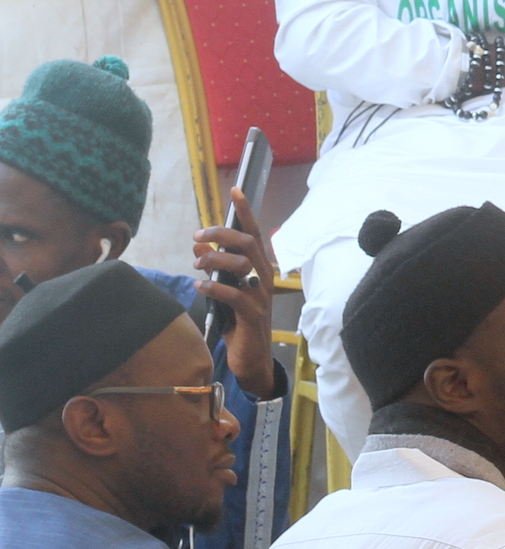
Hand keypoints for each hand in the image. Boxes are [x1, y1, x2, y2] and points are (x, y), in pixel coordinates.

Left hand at [193, 190, 280, 398]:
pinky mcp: (253, 314)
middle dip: (221, 235)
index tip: (234, 190)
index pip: (253, 233)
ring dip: (215, 261)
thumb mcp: (224, 289)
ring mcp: (261, 295)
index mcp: (259, 268)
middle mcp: (264, 276)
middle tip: (197, 237)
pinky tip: (199, 287)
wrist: (251, 358)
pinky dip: (214, 288)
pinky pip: (234, 295)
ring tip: (196, 267)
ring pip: (241, 265)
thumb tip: (198, 246)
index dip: (245, 211)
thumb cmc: (238, 321)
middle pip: (247, 243)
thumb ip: (214, 268)